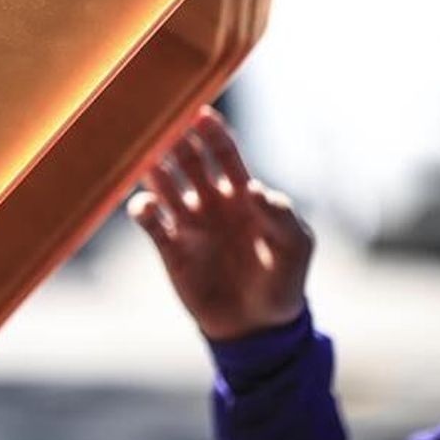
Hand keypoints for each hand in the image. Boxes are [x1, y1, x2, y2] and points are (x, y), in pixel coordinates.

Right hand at [127, 105, 312, 341]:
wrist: (258, 327)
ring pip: (164, 186)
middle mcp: (211, 201)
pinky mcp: (171, 249)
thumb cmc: (283, 281)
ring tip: (145, 156)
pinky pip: (151, 223)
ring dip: (153, 169)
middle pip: (188, 161)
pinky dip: (143, 210)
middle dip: (176, 141)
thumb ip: (282, 217)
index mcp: (241, 193)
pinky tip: (144, 206)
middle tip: (162, 122)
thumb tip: (255, 189)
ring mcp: (189, 224)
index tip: (199, 113)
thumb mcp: (295, 248)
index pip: (223, 153)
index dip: (212, 132)